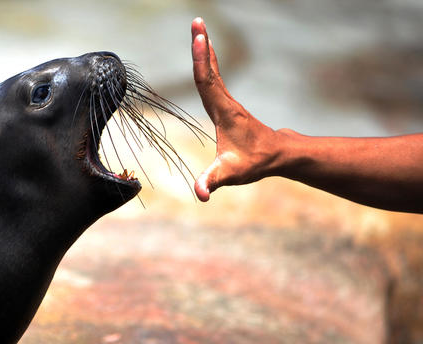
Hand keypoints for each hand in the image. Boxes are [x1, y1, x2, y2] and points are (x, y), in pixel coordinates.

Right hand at [191, 17, 278, 201]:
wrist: (275, 155)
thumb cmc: (253, 162)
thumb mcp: (230, 173)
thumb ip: (213, 182)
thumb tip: (200, 195)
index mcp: (223, 111)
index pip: (208, 82)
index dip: (201, 61)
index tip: (198, 38)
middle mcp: (225, 101)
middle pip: (209, 68)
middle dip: (202, 44)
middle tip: (196, 21)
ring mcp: (226, 100)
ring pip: (212, 69)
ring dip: (204, 48)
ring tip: (198, 28)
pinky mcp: (226, 103)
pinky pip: (214, 76)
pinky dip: (207, 61)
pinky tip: (204, 52)